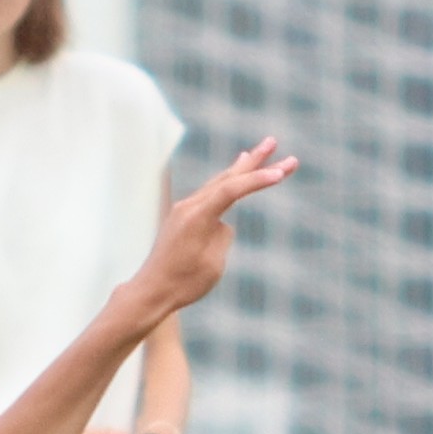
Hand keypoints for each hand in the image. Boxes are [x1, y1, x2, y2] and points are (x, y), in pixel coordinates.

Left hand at [124, 139, 295, 321]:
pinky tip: (233, 173)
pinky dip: (225, 181)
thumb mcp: (213, 263)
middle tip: (273, 142)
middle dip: (254, 162)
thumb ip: (222, 236)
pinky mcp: (182, 216)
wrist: (151, 291)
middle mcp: (188, 206)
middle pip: (227, 177)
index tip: (282, 173)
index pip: (232, 190)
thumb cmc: (183, 283)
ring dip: (240, 168)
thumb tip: (222, 222)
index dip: (258, 180)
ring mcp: (183, 209)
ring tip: (259, 152)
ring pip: (218, 182)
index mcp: (197, 217)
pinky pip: (209, 193)